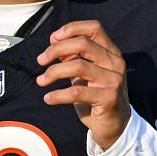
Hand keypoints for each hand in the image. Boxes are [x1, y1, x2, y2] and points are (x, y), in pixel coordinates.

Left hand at [37, 20, 130, 149]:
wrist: (115, 127)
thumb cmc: (97, 98)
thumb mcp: (85, 74)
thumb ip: (74, 57)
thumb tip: (54, 43)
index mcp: (111, 53)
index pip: (94, 28)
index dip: (71, 29)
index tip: (52, 38)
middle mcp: (115, 63)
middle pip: (83, 44)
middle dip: (56, 49)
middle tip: (41, 60)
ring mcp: (114, 80)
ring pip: (78, 66)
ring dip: (53, 72)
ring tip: (41, 81)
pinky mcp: (109, 98)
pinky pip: (77, 92)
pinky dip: (58, 95)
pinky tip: (49, 98)